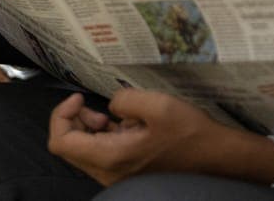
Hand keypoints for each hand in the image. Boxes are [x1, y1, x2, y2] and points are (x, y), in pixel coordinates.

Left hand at [47, 89, 273, 185]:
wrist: (213, 156)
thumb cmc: (188, 133)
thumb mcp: (157, 104)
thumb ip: (124, 99)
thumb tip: (111, 105)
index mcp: (110, 157)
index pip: (60, 142)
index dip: (62, 115)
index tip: (79, 98)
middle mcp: (107, 172)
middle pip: (68, 147)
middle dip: (74, 121)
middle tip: (93, 105)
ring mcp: (115, 175)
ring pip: (82, 151)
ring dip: (88, 128)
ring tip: (112, 114)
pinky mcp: (125, 172)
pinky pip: (99, 154)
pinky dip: (102, 136)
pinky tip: (126, 124)